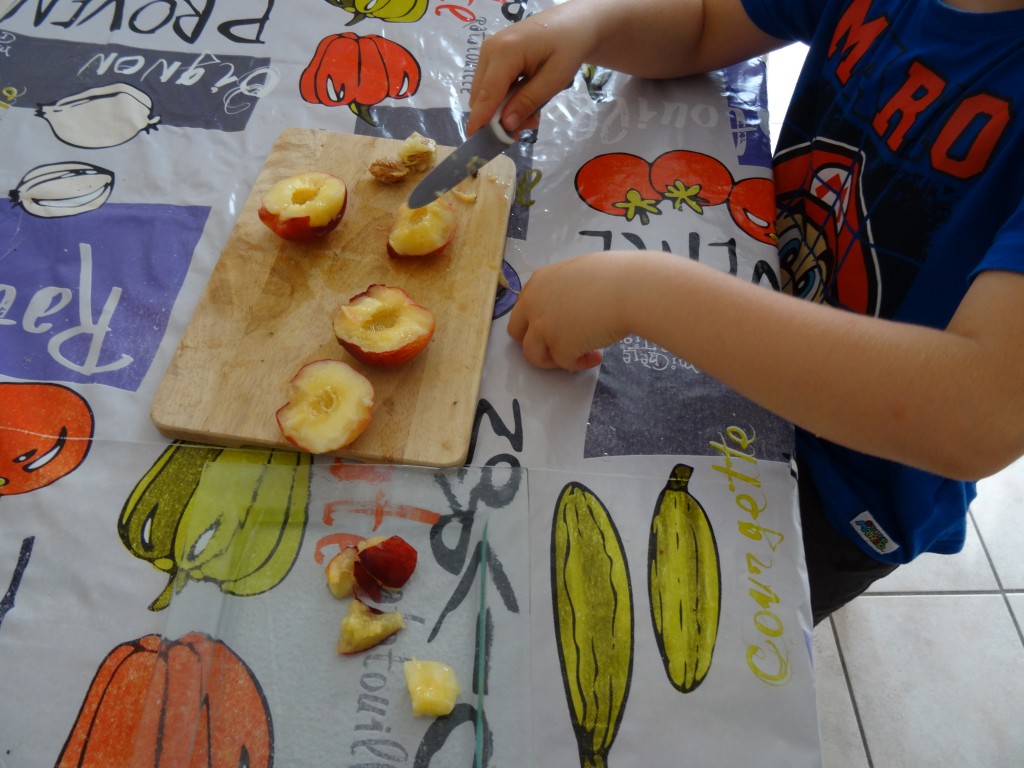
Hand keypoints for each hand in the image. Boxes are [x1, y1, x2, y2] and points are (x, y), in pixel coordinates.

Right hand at [467, 3, 596, 136]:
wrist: (571, 23)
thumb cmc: (568, 47)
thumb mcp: (554, 79)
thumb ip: (529, 101)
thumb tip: (506, 124)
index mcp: (504, 52)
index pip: (487, 94)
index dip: (480, 120)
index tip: (474, 141)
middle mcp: (489, 50)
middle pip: (481, 95)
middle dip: (499, 117)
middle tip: (529, 125)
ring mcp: (488, 51)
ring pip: (484, 92)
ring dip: (503, 109)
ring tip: (532, 113)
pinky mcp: (492, 55)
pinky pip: (490, 84)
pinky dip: (504, 98)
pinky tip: (524, 99)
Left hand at [507, 252, 633, 370]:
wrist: (631, 289)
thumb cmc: (616, 276)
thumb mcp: (578, 275)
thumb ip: (563, 292)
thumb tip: (567, 312)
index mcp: (537, 283)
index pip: (522, 309)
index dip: (538, 321)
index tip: (559, 326)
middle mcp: (533, 304)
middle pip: (517, 333)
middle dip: (537, 342)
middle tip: (560, 345)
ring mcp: (544, 327)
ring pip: (533, 355)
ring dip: (554, 359)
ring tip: (579, 353)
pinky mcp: (560, 347)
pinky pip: (564, 363)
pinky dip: (579, 363)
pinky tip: (598, 355)